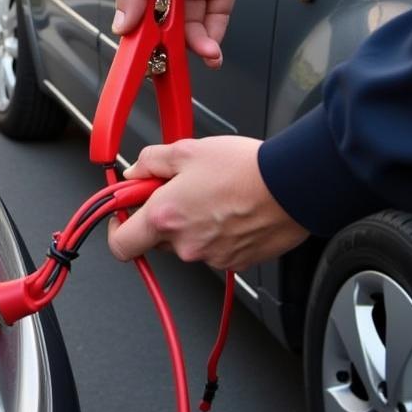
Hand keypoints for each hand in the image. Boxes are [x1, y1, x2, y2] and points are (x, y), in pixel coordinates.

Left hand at [106, 136, 308, 271]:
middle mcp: (186, 245)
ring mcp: (212, 257)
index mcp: (165, 218)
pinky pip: (215, 249)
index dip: (118, 228)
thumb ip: (150, 162)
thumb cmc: (244, 168)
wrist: (294, 185)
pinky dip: (217, 233)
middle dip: (161, 216)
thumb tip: (134, 173)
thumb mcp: (186, 150)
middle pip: (156, 240)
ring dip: (192, 223)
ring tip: (213, 194)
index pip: (121, 244)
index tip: (124, 213)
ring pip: (187, 244)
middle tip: (178, 189)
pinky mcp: (237, 262)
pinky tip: (231, 208)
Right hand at [113, 0, 264, 67]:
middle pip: (160, 23)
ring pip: (188, 26)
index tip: (137, 56)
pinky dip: (213, 38)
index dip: (135, 34)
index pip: (132, 10)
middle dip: (165, 43)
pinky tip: (212, 50)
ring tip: (202, 53)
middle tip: (169, 62)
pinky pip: (214, 21)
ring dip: (193, 44)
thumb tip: (121, 25)